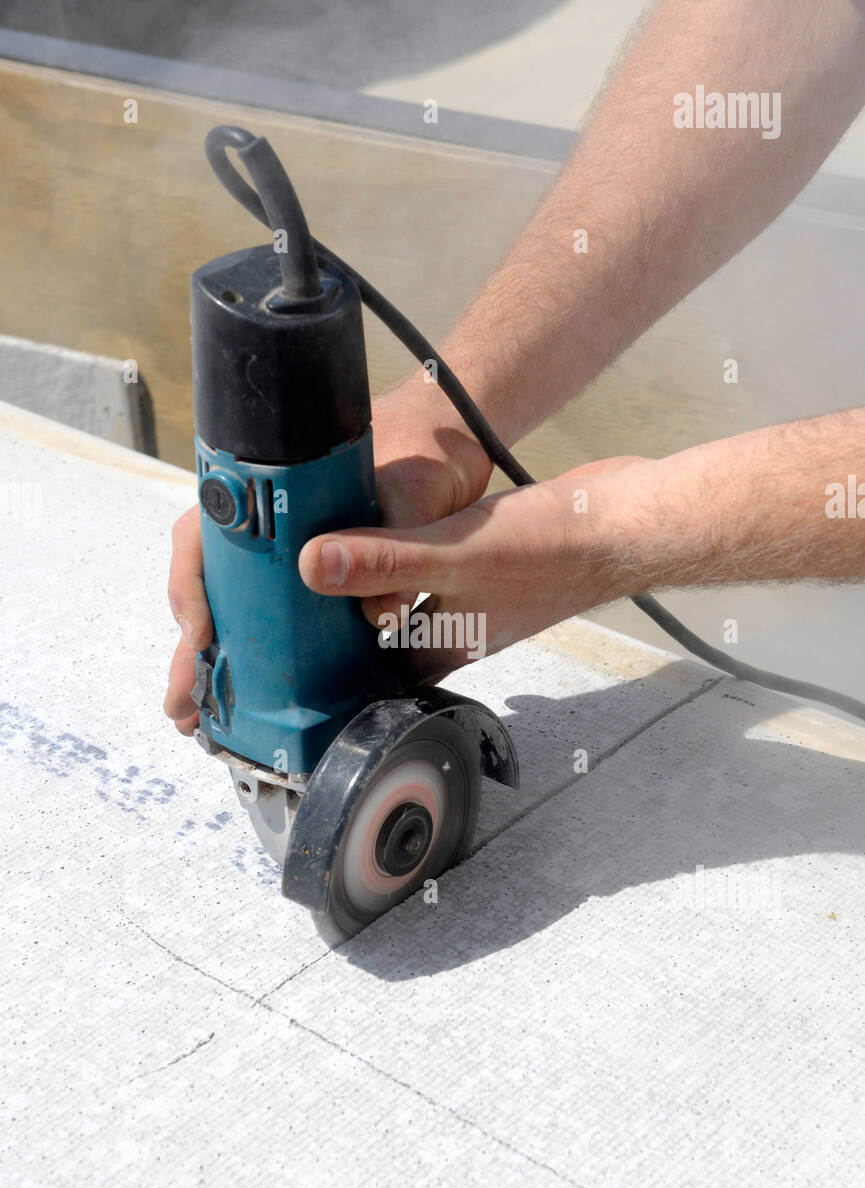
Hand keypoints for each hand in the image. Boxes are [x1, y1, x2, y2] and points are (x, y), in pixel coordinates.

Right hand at [163, 382, 494, 732]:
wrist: (451, 443)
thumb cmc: (422, 455)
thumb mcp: (412, 501)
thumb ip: (396, 553)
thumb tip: (379, 614)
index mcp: (272, 490)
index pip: (201, 535)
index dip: (190, 587)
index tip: (200, 634)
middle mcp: (272, 526)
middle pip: (210, 586)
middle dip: (192, 648)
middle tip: (182, 705)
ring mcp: (292, 554)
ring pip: (237, 609)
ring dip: (219, 660)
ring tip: (201, 714)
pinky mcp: (318, 579)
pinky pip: (277, 620)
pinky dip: (263, 656)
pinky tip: (257, 695)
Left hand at [298, 455, 652, 681]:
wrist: (625, 523)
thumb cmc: (553, 550)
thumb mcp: (452, 553)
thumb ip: (383, 562)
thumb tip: (313, 567)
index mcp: (446, 647)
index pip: (375, 665)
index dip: (334, 651)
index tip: (288, 630)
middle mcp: (461, 628)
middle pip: (391, 630)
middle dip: (350, 611)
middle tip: (294, 584)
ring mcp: (480, 597)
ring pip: (414, 595)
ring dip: (380, 578)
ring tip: (328, 551)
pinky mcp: (495, 563)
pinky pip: (440, 565)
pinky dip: (414, 551)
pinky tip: (393, 524)